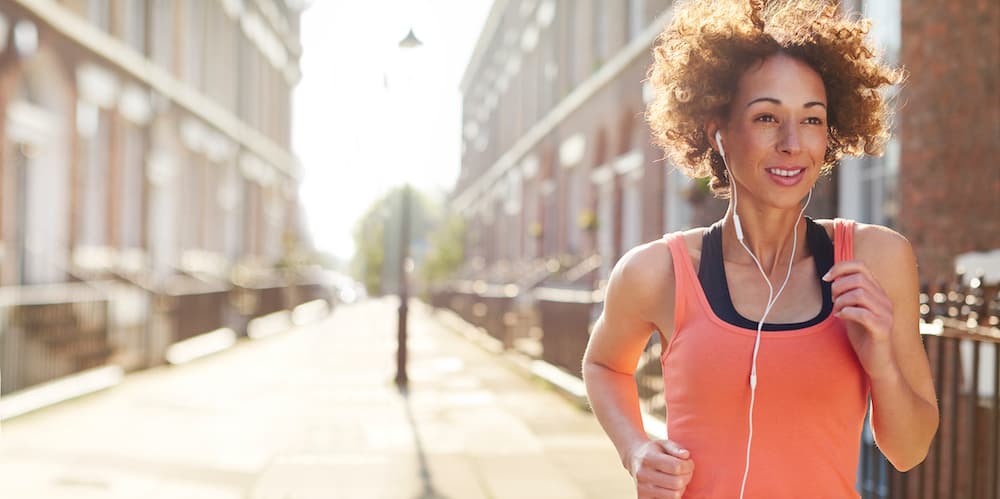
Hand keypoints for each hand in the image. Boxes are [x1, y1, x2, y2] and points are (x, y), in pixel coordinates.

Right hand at [628, 439, 693, 498]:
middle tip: (687, 471)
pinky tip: (671, 487)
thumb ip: (676, 448)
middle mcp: (642, 474)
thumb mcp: (664, 444)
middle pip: (677, 482)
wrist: (633, 458)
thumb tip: (686, 455)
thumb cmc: (653, 451)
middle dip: (687, 477)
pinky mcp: (642, 498)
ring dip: (682, 487)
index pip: (676, 467)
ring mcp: (641, 488)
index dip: (688, 465)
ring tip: (679, 479)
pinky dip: (673, 495)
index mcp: (648, 458)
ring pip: (674, 495)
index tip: (689, 462)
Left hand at [824, 260, 895, 379]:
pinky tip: (840, 317)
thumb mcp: (851, 309)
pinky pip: (863, 314)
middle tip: (832, 301)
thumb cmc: (862, 335)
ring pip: (860, 294)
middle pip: (858, 279)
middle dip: (838, 287)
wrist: (876, 362)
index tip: (826, 278)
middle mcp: (884, 300)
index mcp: (877, 292)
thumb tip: (831, 277)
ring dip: (841, 301)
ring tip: (837, 311)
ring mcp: (886, 314)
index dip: (840, 267)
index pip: (861, 266)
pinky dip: (846, 313)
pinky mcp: (883, 329)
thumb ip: (846, 294)